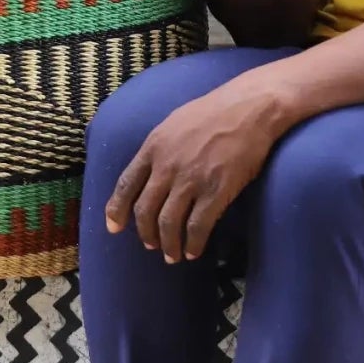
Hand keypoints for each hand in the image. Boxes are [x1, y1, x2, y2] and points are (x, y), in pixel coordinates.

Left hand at [104, 78, 284, 262]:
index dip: (117, 210)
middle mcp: (167, 166)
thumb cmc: (214, 111)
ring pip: (169, 224)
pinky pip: (197, 227)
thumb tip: (150, 171)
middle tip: (152, 245)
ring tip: (172, 255)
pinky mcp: (216, 191)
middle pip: (145, 210)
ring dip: (168, 245)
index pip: (126, 185)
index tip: (113, 228)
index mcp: (154, 147)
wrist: (250, 107)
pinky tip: (194, 251)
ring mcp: (191, 179)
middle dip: (146, 234)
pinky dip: (193, 244)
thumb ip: (159, 148)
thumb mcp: (174, 123)